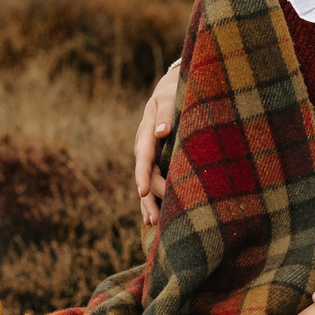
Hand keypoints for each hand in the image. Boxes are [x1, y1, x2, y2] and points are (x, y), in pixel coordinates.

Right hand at [131, 62, 182, 226]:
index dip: (142, 175)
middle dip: (149, 197)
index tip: (141, 191)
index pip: (143, 158)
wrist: (171, 91)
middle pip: (145, 176)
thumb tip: (161, 131)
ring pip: (147, 183)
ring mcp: (150, 157)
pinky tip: (154, 217)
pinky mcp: (157, 162)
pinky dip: (152, 199)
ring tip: (152, 223)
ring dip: (149, 203)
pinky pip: (153, 182)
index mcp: (146, 134)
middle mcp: (145, 149)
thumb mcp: (168, 97)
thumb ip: (166, 113)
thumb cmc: (173, 93)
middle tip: (156, 218)